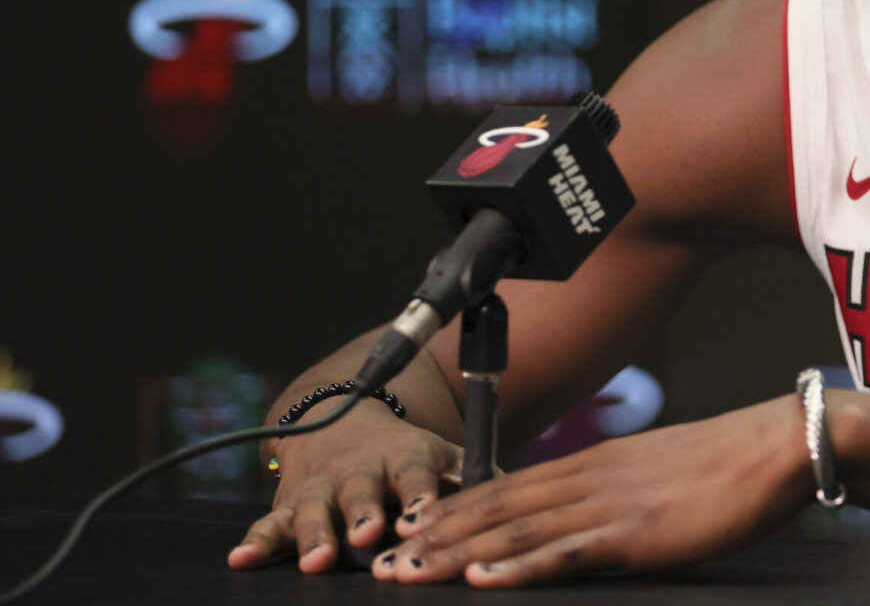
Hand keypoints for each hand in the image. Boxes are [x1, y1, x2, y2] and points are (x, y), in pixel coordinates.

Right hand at [227, 406, 461, 573]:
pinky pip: (268, 525)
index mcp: (401, 455)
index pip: (413, 473)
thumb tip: (516, 501)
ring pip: (314, 511)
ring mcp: (319, 487)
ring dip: (314, 535)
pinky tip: (240, 560)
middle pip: (359, 491)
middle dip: (362, 512)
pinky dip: (254, 543)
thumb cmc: (403, 453)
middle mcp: (357, 470)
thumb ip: (473, 476)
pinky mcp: (287, 505)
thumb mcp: (439, 454)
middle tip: (368, 534)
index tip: (422, 514)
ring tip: (316, 560)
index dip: (418, 494)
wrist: (338, 421)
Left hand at [373, 394, 811, 586]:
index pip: (510, 488)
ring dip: (458, 555)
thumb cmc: (732, 465)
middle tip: (384, 563)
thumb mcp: (661, 473)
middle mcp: (592, 478)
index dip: (456, 510)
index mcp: (597, 464)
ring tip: (411, 575)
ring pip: (517, 531)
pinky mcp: (638, 532)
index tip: (412, 529)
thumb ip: (620, 492)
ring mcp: (611, 504)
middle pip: (499, 508)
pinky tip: (484, 580)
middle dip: (438, 538)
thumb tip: (590, 518)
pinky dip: (520, 567)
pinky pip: (567, 552)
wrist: (781, 445)